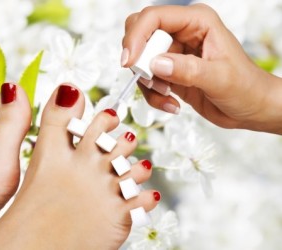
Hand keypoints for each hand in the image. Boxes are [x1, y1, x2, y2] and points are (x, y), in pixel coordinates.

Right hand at [122, 4, 281, 133]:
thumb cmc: (245, 87)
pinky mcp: (169, 71)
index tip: (130, 62)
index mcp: (197, 22)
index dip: (136, 36)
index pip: (154, 17)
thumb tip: (156, 64)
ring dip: (148, 83)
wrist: (250, 107)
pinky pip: (147, 80)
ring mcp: (173, 52)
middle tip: (150, 79)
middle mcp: (182, 33)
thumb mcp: (219, 78)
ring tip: (168, 95)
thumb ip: (187, 70)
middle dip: (139, 60)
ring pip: (140, 60)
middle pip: (140, 34)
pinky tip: (171, 103)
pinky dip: (153, 95)